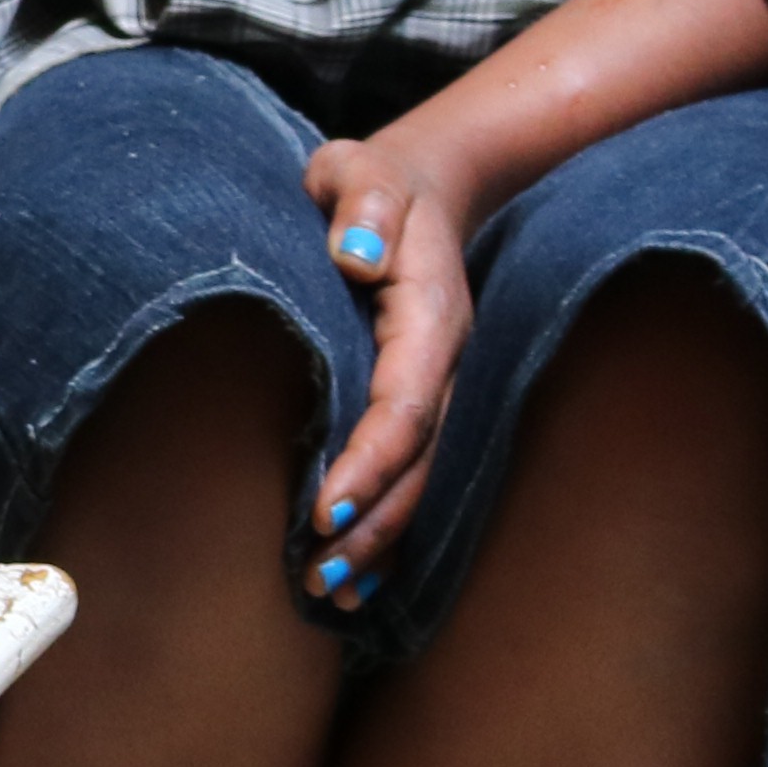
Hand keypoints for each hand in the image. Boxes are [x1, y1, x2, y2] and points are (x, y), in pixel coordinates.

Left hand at [292, 127, 477, 603]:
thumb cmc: (378, 182)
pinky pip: (412, 474)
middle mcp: (444, 365)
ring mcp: (438, 389)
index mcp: (432, 317)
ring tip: (332, 594)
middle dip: (376, 525)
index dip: (371, 461)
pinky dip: (387, 528)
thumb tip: (354, 255)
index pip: (406, 403)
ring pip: (420, 479)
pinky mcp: (422, 402)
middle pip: (419, 461)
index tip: (326, 509)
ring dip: (382, 541)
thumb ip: (361, 202)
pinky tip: (355, 578)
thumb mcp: (363, 172)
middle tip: (323, 577)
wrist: (423, 187)